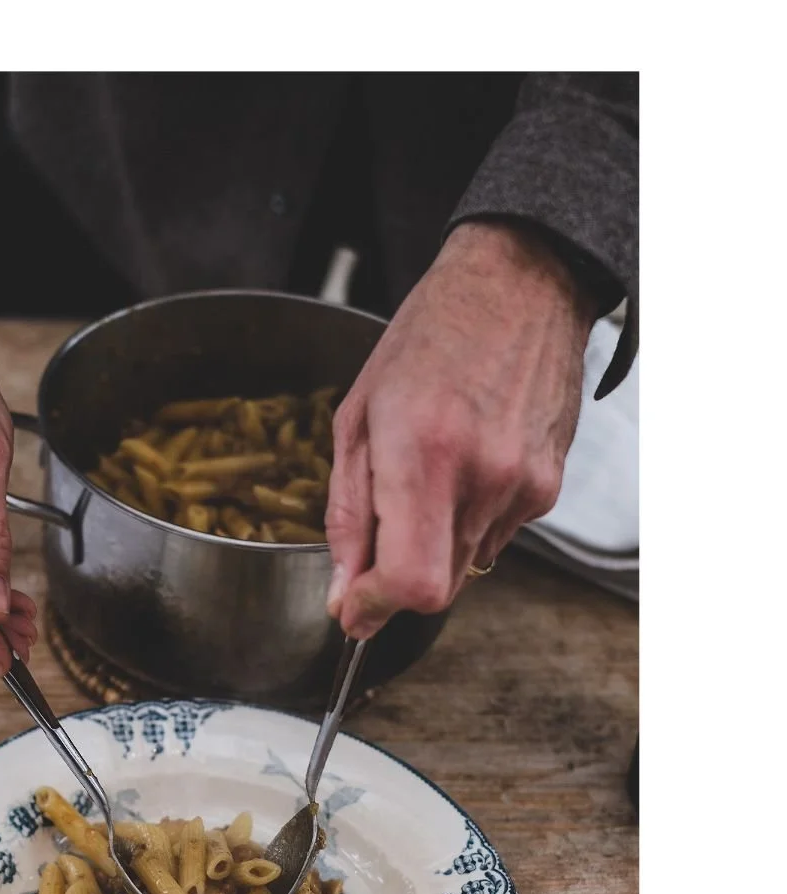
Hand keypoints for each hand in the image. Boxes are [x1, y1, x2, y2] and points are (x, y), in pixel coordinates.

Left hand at [325, 221, 595, 638]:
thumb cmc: (431, 338)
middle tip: (375, 543)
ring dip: (433, 545)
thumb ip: (348, 514)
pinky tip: (463, 465)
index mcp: (424, 454)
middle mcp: (483, 477)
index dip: (376, 607)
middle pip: (439, 588)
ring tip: (427, 475)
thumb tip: (345, 590)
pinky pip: (495, 535)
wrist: (520, 286)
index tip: (353, 608)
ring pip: (466, 566)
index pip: (411, 583)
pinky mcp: (548, 486)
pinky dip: (467, 520)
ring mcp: (524, 485)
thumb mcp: (358, 419)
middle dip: (397, 581)